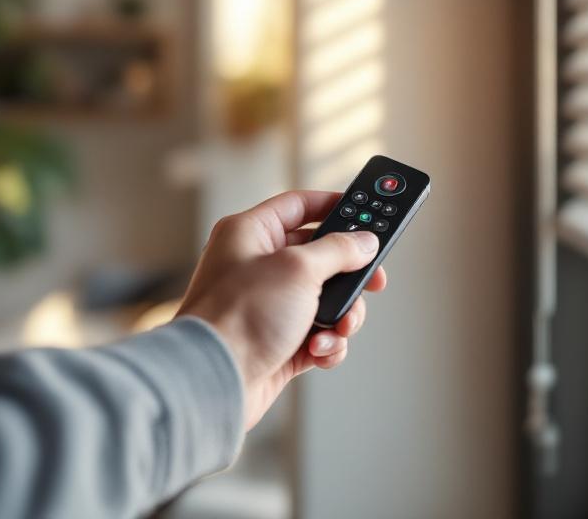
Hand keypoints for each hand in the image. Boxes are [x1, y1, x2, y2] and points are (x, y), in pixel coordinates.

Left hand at [175, 190, 387, 428]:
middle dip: (348, 273)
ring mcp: (269, 305)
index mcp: (251, 234)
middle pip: (321, 256)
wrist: (214, 382)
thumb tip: (364, 242)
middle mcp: (257, 266)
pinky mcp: (279, 341)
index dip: (333, 205)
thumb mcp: (298, 269)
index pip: (298, 205)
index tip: (366, 211)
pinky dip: (326, 344)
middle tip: (372, 279)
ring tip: (337, 327)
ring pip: (326, 299)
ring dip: (341, 316)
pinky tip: (317, 351)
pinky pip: (319, 335)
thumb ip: (338, 250)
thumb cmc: (237, 318)